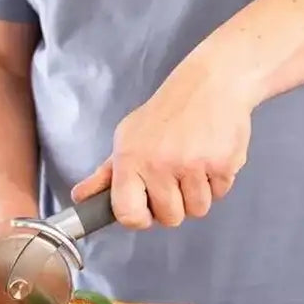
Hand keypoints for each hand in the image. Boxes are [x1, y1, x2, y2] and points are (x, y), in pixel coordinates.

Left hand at [71, 61, 253, 228]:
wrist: (210, 84)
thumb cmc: (165, 114)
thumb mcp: (127, 138)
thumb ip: (106, 174)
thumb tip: (80, 198)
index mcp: (130, 159)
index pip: (128, 214)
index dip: (138, 219)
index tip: (145, 210)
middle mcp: (159, 164)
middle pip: (170, 219)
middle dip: (173, 206)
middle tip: (173, 180)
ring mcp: (192, 165)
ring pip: (198, 210)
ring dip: (197, 195)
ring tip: (193, 167)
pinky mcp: (223, 164)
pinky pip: (220, 194)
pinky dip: (217, 182)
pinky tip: (210, 158)